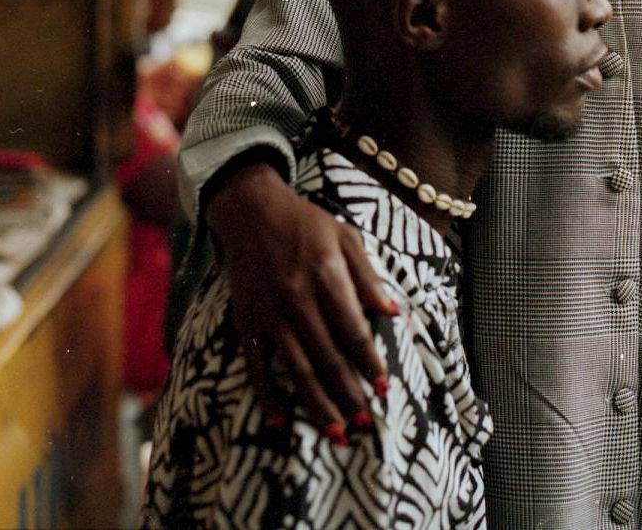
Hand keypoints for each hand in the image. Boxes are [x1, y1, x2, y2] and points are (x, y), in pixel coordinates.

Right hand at [207, 159, 396, 427]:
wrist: (251, 211)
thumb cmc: (306, 222)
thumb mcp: (345, 237)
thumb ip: (368, 277)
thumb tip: (394, 313)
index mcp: (326, 275)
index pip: (352, 329)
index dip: (369, 361)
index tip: (383, 388)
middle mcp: (297, 298)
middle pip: (327, 357)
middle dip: (348, 393)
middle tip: (364, 422)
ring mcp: (269, 314)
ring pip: (296, 369)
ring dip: (317, 404)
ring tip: (336, 432)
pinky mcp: (246, 322)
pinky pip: (257, 366)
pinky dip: (267, 395)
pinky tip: (281, 419)